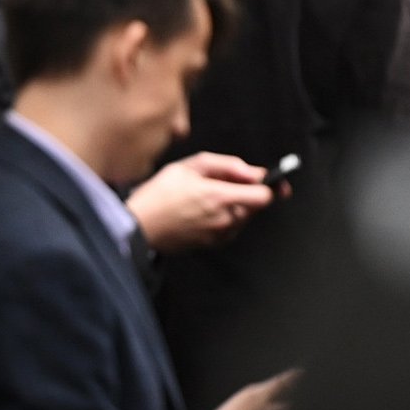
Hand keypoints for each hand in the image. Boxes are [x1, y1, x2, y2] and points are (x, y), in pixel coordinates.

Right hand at [128, 152, 271, 251]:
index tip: (272, 180)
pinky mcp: (210, 244)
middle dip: (248, 192)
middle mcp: (224, 219)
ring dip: (237, 206)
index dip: (270, 186)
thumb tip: (254, 172)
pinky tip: (205, 212)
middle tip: (226, 184)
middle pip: (256, 206)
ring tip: (209, 198)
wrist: (137, 226)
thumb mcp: (190, 166)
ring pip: (244, 217)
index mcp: (220, 197)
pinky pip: (231, 229)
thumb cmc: (159, 194)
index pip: (265, 196)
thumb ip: (228, 166)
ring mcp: (218, 234)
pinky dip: (226, 218)